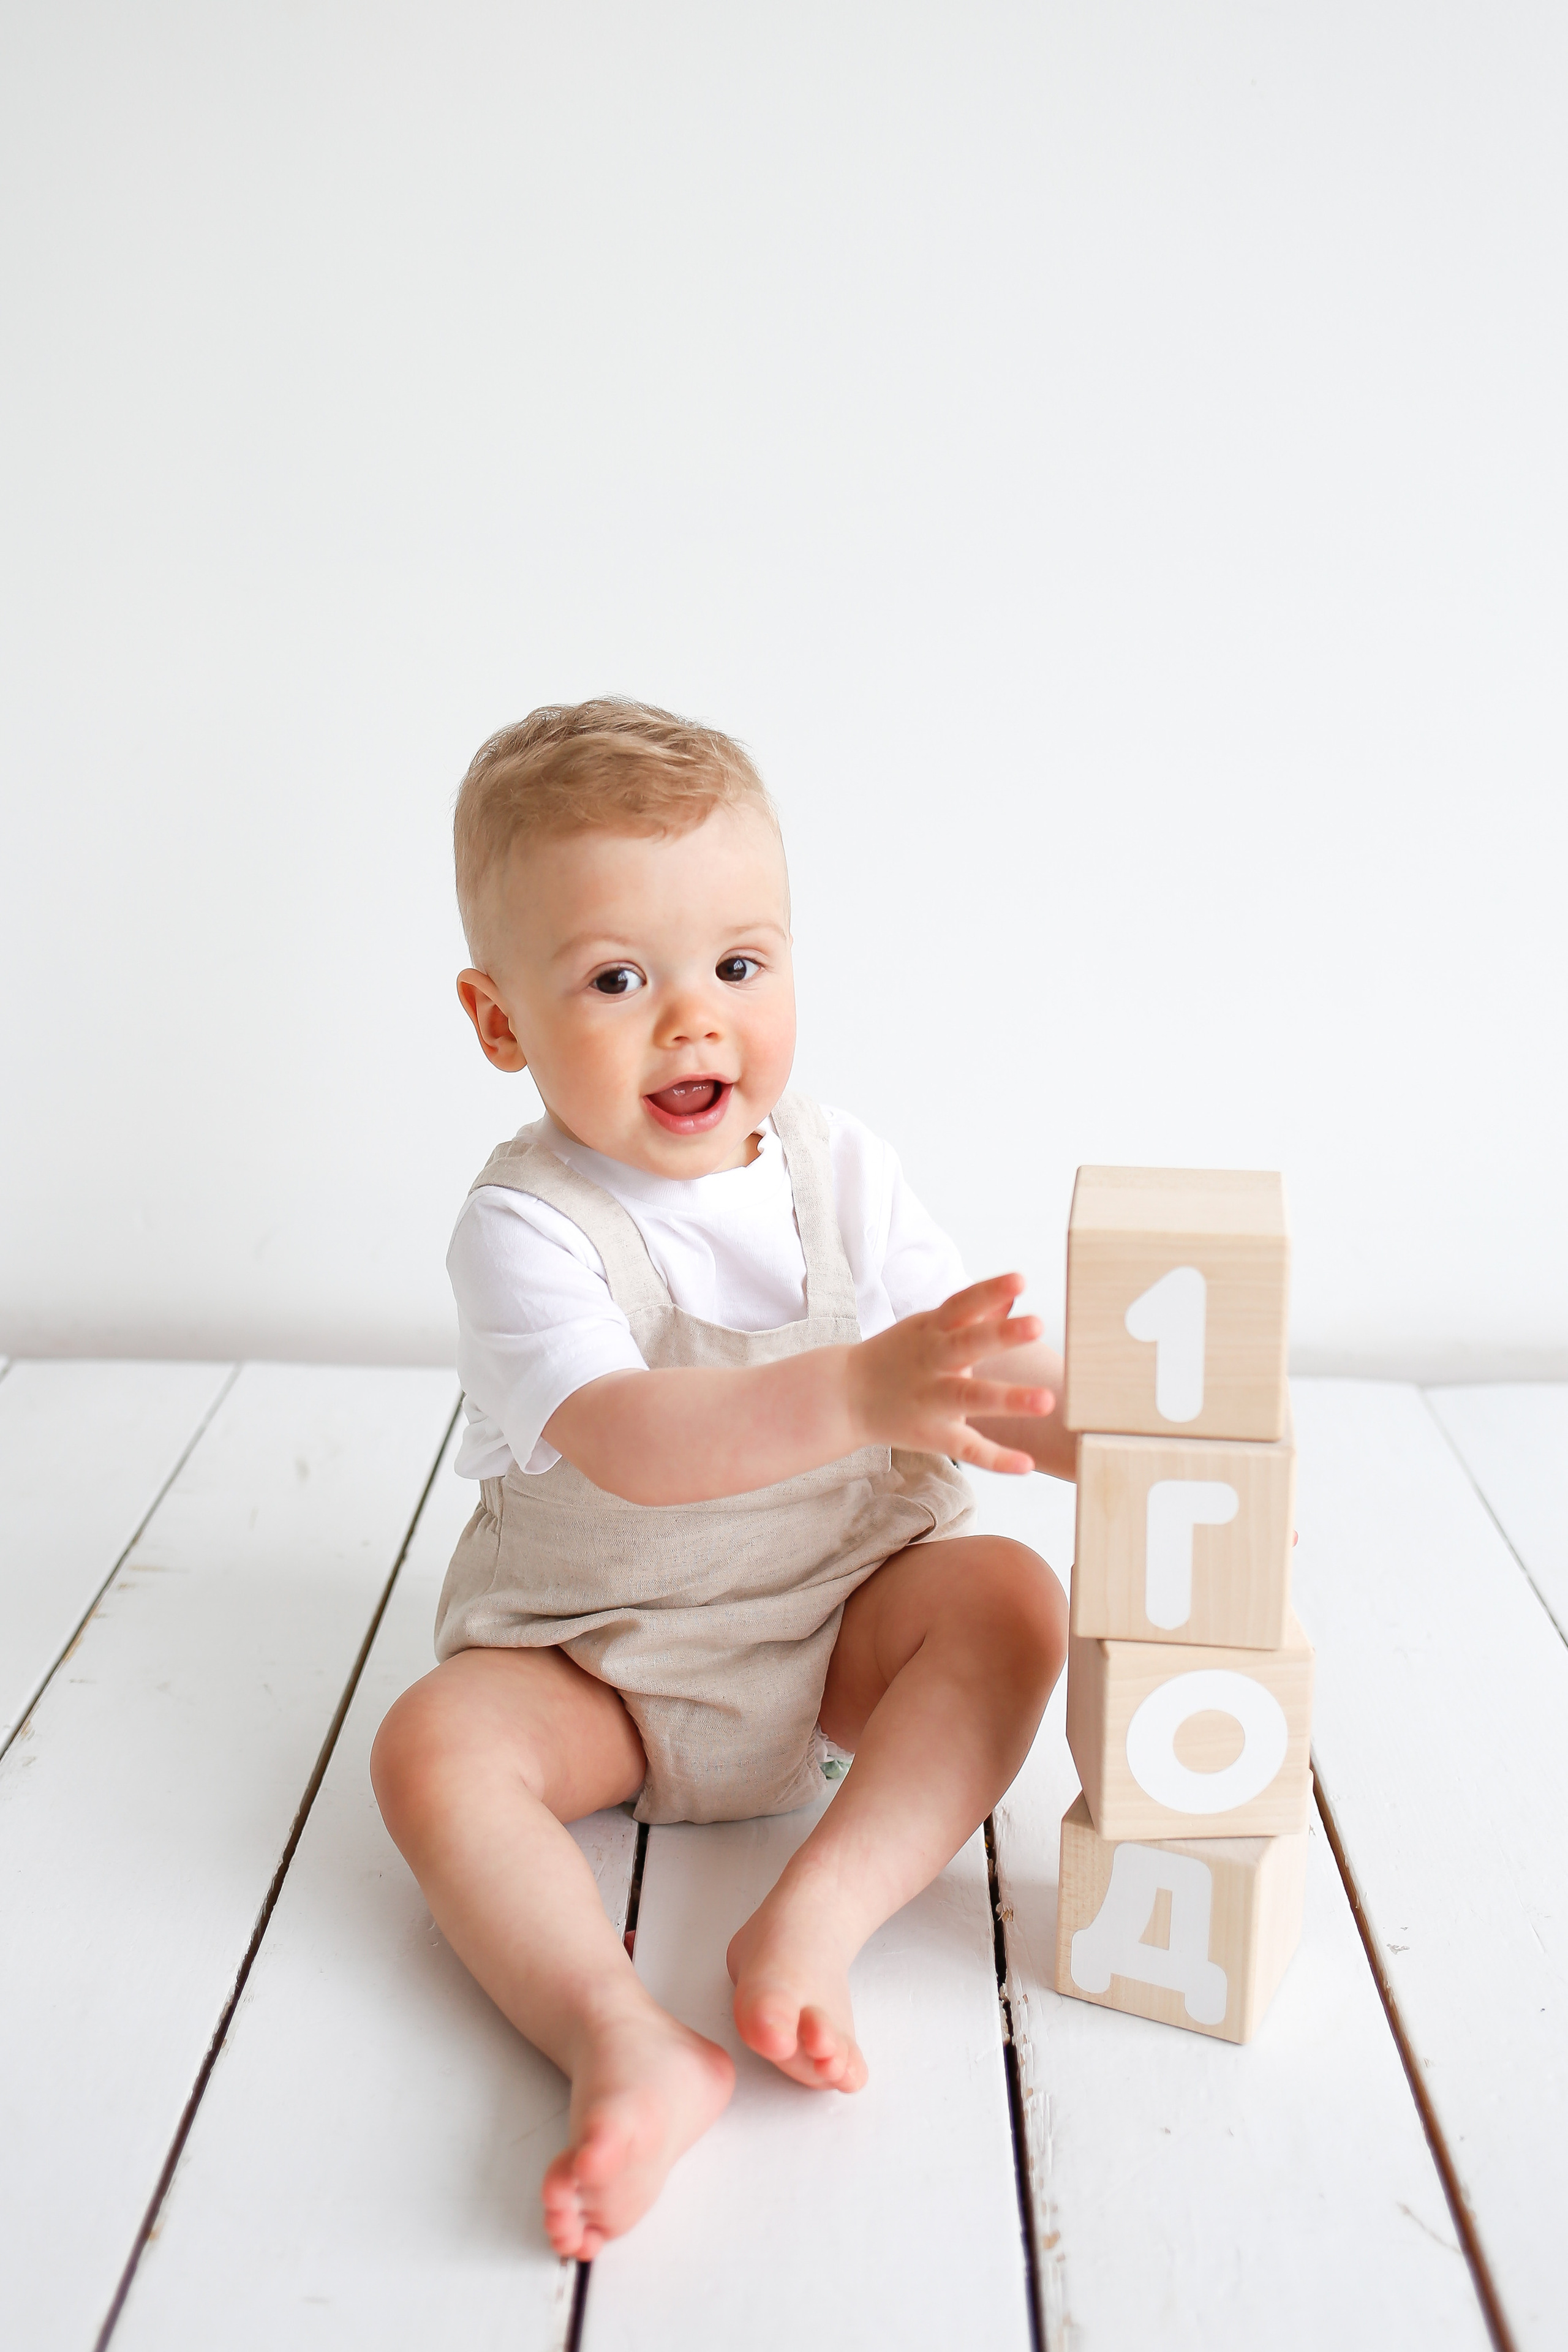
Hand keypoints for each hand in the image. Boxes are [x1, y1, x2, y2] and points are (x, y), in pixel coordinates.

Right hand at [846, 1273, 1055, 1475]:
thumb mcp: (927, 1327)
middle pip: (967, 1344)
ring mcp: (931, 1399)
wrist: (846, 1395)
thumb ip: (969, 1314)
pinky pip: (966, 1448)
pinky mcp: (932, 1435)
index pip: (961, 1304)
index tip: (1021, 1279)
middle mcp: (932, 1360)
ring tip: (1047, 1400)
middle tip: (1038, 1324)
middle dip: (1001, 1335)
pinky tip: (1026, 1464)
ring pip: (970, 1397)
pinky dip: (996, 1458)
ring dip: (1008, 1398)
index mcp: (931, 1330)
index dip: (989, 1291)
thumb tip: (1011, 1293)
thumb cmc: (899, 1356)